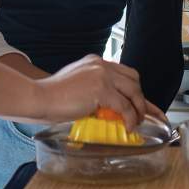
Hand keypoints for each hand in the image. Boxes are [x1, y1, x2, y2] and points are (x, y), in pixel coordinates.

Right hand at [36, 55, 164, 129]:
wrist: (42, 97)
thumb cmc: (55, 95)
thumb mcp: (79, 84)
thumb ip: (95, 88)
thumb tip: (112, 105)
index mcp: (94, 62)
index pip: (123, 73)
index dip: (136, 89)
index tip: (146, 103)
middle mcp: (100, 65)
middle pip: (133, 79)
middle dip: (141, 98)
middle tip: (141, 115)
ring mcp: (102, 75)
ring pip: (134, 92)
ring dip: (139, 110)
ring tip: (135, 123)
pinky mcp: (101, 90)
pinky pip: (125, 106)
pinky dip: (129, 119)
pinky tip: (127, 127)